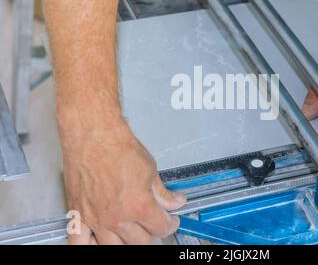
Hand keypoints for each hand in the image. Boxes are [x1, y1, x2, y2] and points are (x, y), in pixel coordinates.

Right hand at [60, 118, 185, 244]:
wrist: (93, 136)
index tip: (170, 221)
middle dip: (150, 233)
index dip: (170, 225)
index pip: (161, 228)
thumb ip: (162, 192)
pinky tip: (98, 240)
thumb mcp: (150, 170)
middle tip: (152, 223)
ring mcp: (96, 219)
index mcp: (139, 207)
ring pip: (114, 247)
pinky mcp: (78, 214)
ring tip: (130, 231)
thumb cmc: (118, 147)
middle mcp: (117, 218)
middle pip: (140, 242)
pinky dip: (90, 245)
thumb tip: (174, 201)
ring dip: (126, 241)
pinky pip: (80, 242)